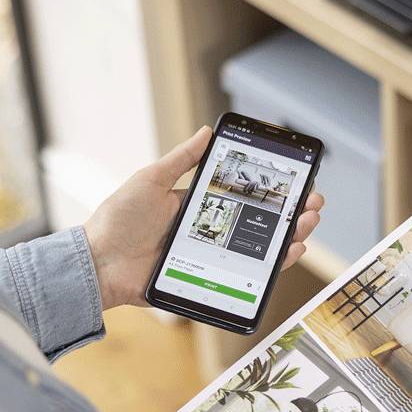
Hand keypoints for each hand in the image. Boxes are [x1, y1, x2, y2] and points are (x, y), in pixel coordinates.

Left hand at [84, 126, 324, 309]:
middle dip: (291, 212)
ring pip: (260, 247)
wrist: (98, 265)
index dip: (271, 189)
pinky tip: (290, 253)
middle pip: (261, 221)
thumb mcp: (151, 180)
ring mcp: (212, 256)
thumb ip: (182, 160)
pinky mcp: (210, 280)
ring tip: (307, 223)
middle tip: (313, 202)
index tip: (295, 180)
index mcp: (198, 205)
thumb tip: (207, 132)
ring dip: (290, 235)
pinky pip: (247, 275)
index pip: (244, 195)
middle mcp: (210, 230)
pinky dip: (273, 266)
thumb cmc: (119, 220)